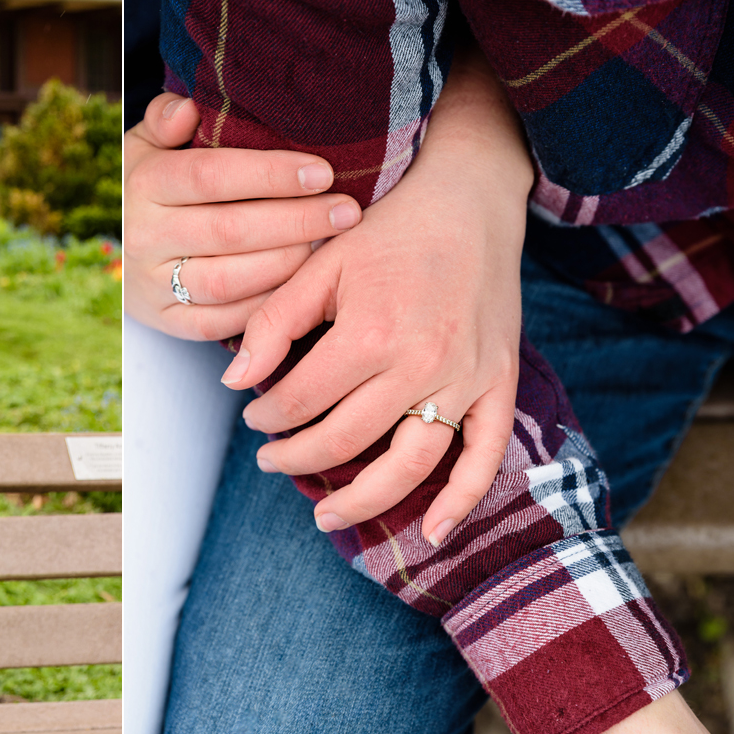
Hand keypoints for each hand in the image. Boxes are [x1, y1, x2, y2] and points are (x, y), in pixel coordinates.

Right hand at [123, 92, 361, 340]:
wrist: (119, 247)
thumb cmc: (153, 185)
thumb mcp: (149, 142)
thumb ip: (166, 117)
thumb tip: (188, 110)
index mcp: (143, 185)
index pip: (210, 177)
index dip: (270, 175)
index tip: (323, 173)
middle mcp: (143, 237)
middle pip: (229, 230)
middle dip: (297, 221)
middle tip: (347, 212)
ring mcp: (153, 284)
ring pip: (229, 280)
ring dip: (288, 263)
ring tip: (330, 245)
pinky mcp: (167, 321)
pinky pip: (222, 321)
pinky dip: (267, 304)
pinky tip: (302, 283)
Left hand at [223, 46, 531, 541]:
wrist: (469, 200)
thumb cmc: (387, 231)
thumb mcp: (319, 264)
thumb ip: (273, 324)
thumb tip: (234, 382)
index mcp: (370, 334)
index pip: (301, 402)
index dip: (266, 417)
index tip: (253, 416)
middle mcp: (421, 364)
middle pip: (347, 441)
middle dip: (297, 458)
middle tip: (270, 461)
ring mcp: (466, 379)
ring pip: (411, 464)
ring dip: (365, 500)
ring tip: (326, 516)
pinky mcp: (499, 384)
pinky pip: (486, 455)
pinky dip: (462, 499)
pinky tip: (432, 533)